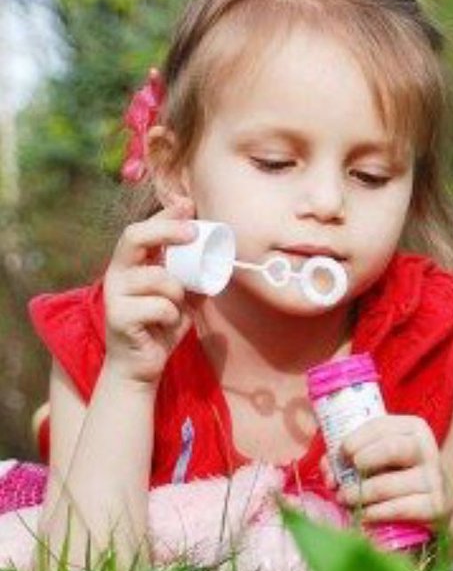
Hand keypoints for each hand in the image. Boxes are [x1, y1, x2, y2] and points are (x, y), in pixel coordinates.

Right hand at [101, 200, 196, 385]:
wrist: (141, 365)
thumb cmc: (160, 325)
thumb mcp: (182, 295)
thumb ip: (192, 274)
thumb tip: (219, 252)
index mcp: (132, 265)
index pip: (142, 230)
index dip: (164, 216)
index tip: (188, 205)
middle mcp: (118, 274)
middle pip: (133, 237)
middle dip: (165, 230)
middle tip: (193, 232)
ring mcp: (114, 295)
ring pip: (156, 277)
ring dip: (177, 290)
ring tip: (176, 306)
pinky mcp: (118, 317)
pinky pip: (159, 307)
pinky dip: (172, 315)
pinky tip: (166, 324)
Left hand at [332, 415, 452, 533]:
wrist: (436, 505)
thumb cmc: (398, 476)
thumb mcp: (380, 459)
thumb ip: (352, 457)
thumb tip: (329, 472)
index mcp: (414, 430)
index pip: (382, 426)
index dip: (357, 438)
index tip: (342, 452)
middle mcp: (427, 451)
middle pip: (393, 448)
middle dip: (364, 459)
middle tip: (345, 475)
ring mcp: (434, 479)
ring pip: (388, 484)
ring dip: (359, 494)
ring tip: (345, 499)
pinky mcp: (437, 506)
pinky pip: (399, 508)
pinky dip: (375, 513)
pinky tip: (365, 515)